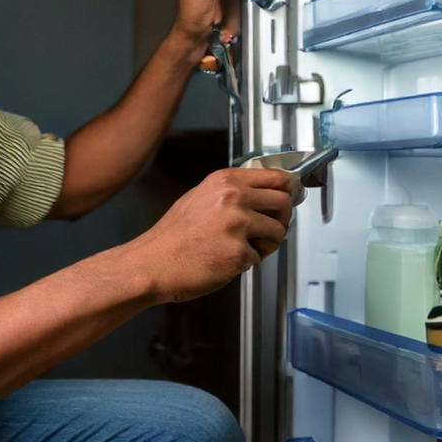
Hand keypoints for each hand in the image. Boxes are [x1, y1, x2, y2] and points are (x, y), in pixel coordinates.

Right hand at [134, 167, 291, 303]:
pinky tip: (225, 260)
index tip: (289, 198)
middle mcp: (234, 198)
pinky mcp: (239, 253)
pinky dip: (246, 263)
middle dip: (281, 219)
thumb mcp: (199, 198)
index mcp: (225, 181)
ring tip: (242, 248)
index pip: (276, 177)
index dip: (287, 190)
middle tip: (268, 229)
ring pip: (278, 232)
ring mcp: (238, 225)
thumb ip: (231, 192)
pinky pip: (259, 257)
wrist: (152, 263)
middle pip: (284, 202)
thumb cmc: (171, 237)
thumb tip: (264, 193)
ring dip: (266, 244)